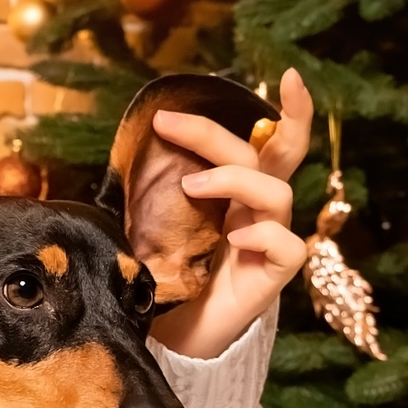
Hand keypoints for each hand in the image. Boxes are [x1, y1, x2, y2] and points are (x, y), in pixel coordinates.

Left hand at [147, 69, 314, 360]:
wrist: (178, 332)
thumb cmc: (172, 273)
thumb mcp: (160, 224)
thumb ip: (155, 192)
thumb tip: (115, 157)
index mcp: (243, 190)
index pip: (273, 142)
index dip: (291, 110)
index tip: (292, 74)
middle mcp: (262, 208)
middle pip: (272, 155)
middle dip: (221, 132)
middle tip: (170, 124)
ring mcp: (272, 240)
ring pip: (277, 193)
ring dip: (233, 179)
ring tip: (190, 188)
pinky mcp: (275, 275)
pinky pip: (286, 246)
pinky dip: (261, 235)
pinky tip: (234, 239)